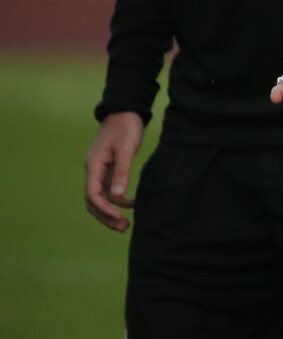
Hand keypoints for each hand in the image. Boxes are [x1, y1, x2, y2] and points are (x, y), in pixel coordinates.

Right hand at [84, 112, 143, 231]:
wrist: (126, 110)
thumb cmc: (125, 127)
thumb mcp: (125, 148)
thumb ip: (122, 171)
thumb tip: (118, 195)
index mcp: (93, 166)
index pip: (92, 195)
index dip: (104, 209)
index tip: (118, 217)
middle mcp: (94, 171)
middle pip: (94, 201)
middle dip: (106, 216)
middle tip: (123, 228)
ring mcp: (101, 170)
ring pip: (102, 197)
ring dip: (112, 210)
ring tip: (127, 223)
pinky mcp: (110, 168)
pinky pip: (110, 190)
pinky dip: (119, 199)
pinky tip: (132, 203)